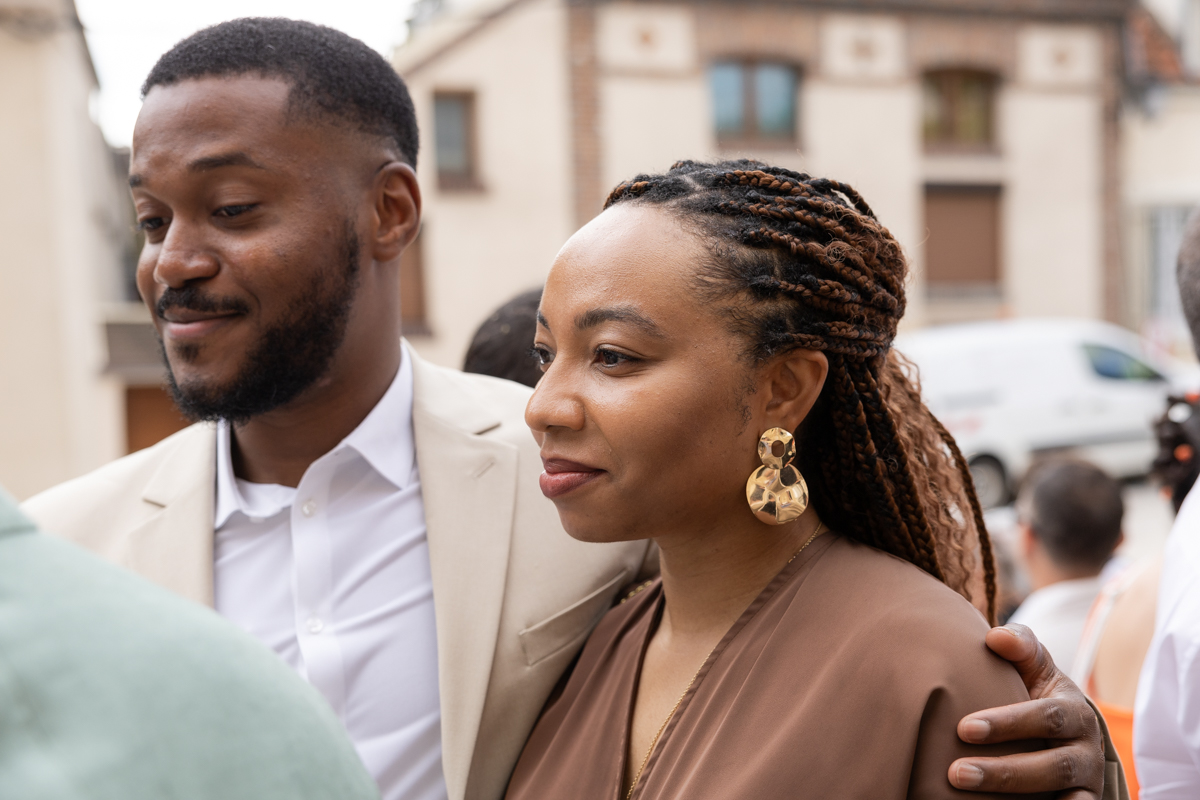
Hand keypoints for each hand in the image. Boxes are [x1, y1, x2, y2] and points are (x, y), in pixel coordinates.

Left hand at [948, 624, 1104, 798]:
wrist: (1062, 732)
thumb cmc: (1035, 694)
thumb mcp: (1034, 667)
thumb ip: (1020, 647)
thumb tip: (995, 637)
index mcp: (1076, 712)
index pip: (1046, 718)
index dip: (1007, 724)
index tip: (964, 728)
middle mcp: (1087, 752)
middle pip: (1052, 767)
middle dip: (1004, 772)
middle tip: (957, 773)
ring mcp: (1087, 784)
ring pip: (1061, 797)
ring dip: (1014, 797)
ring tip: (968, 789)